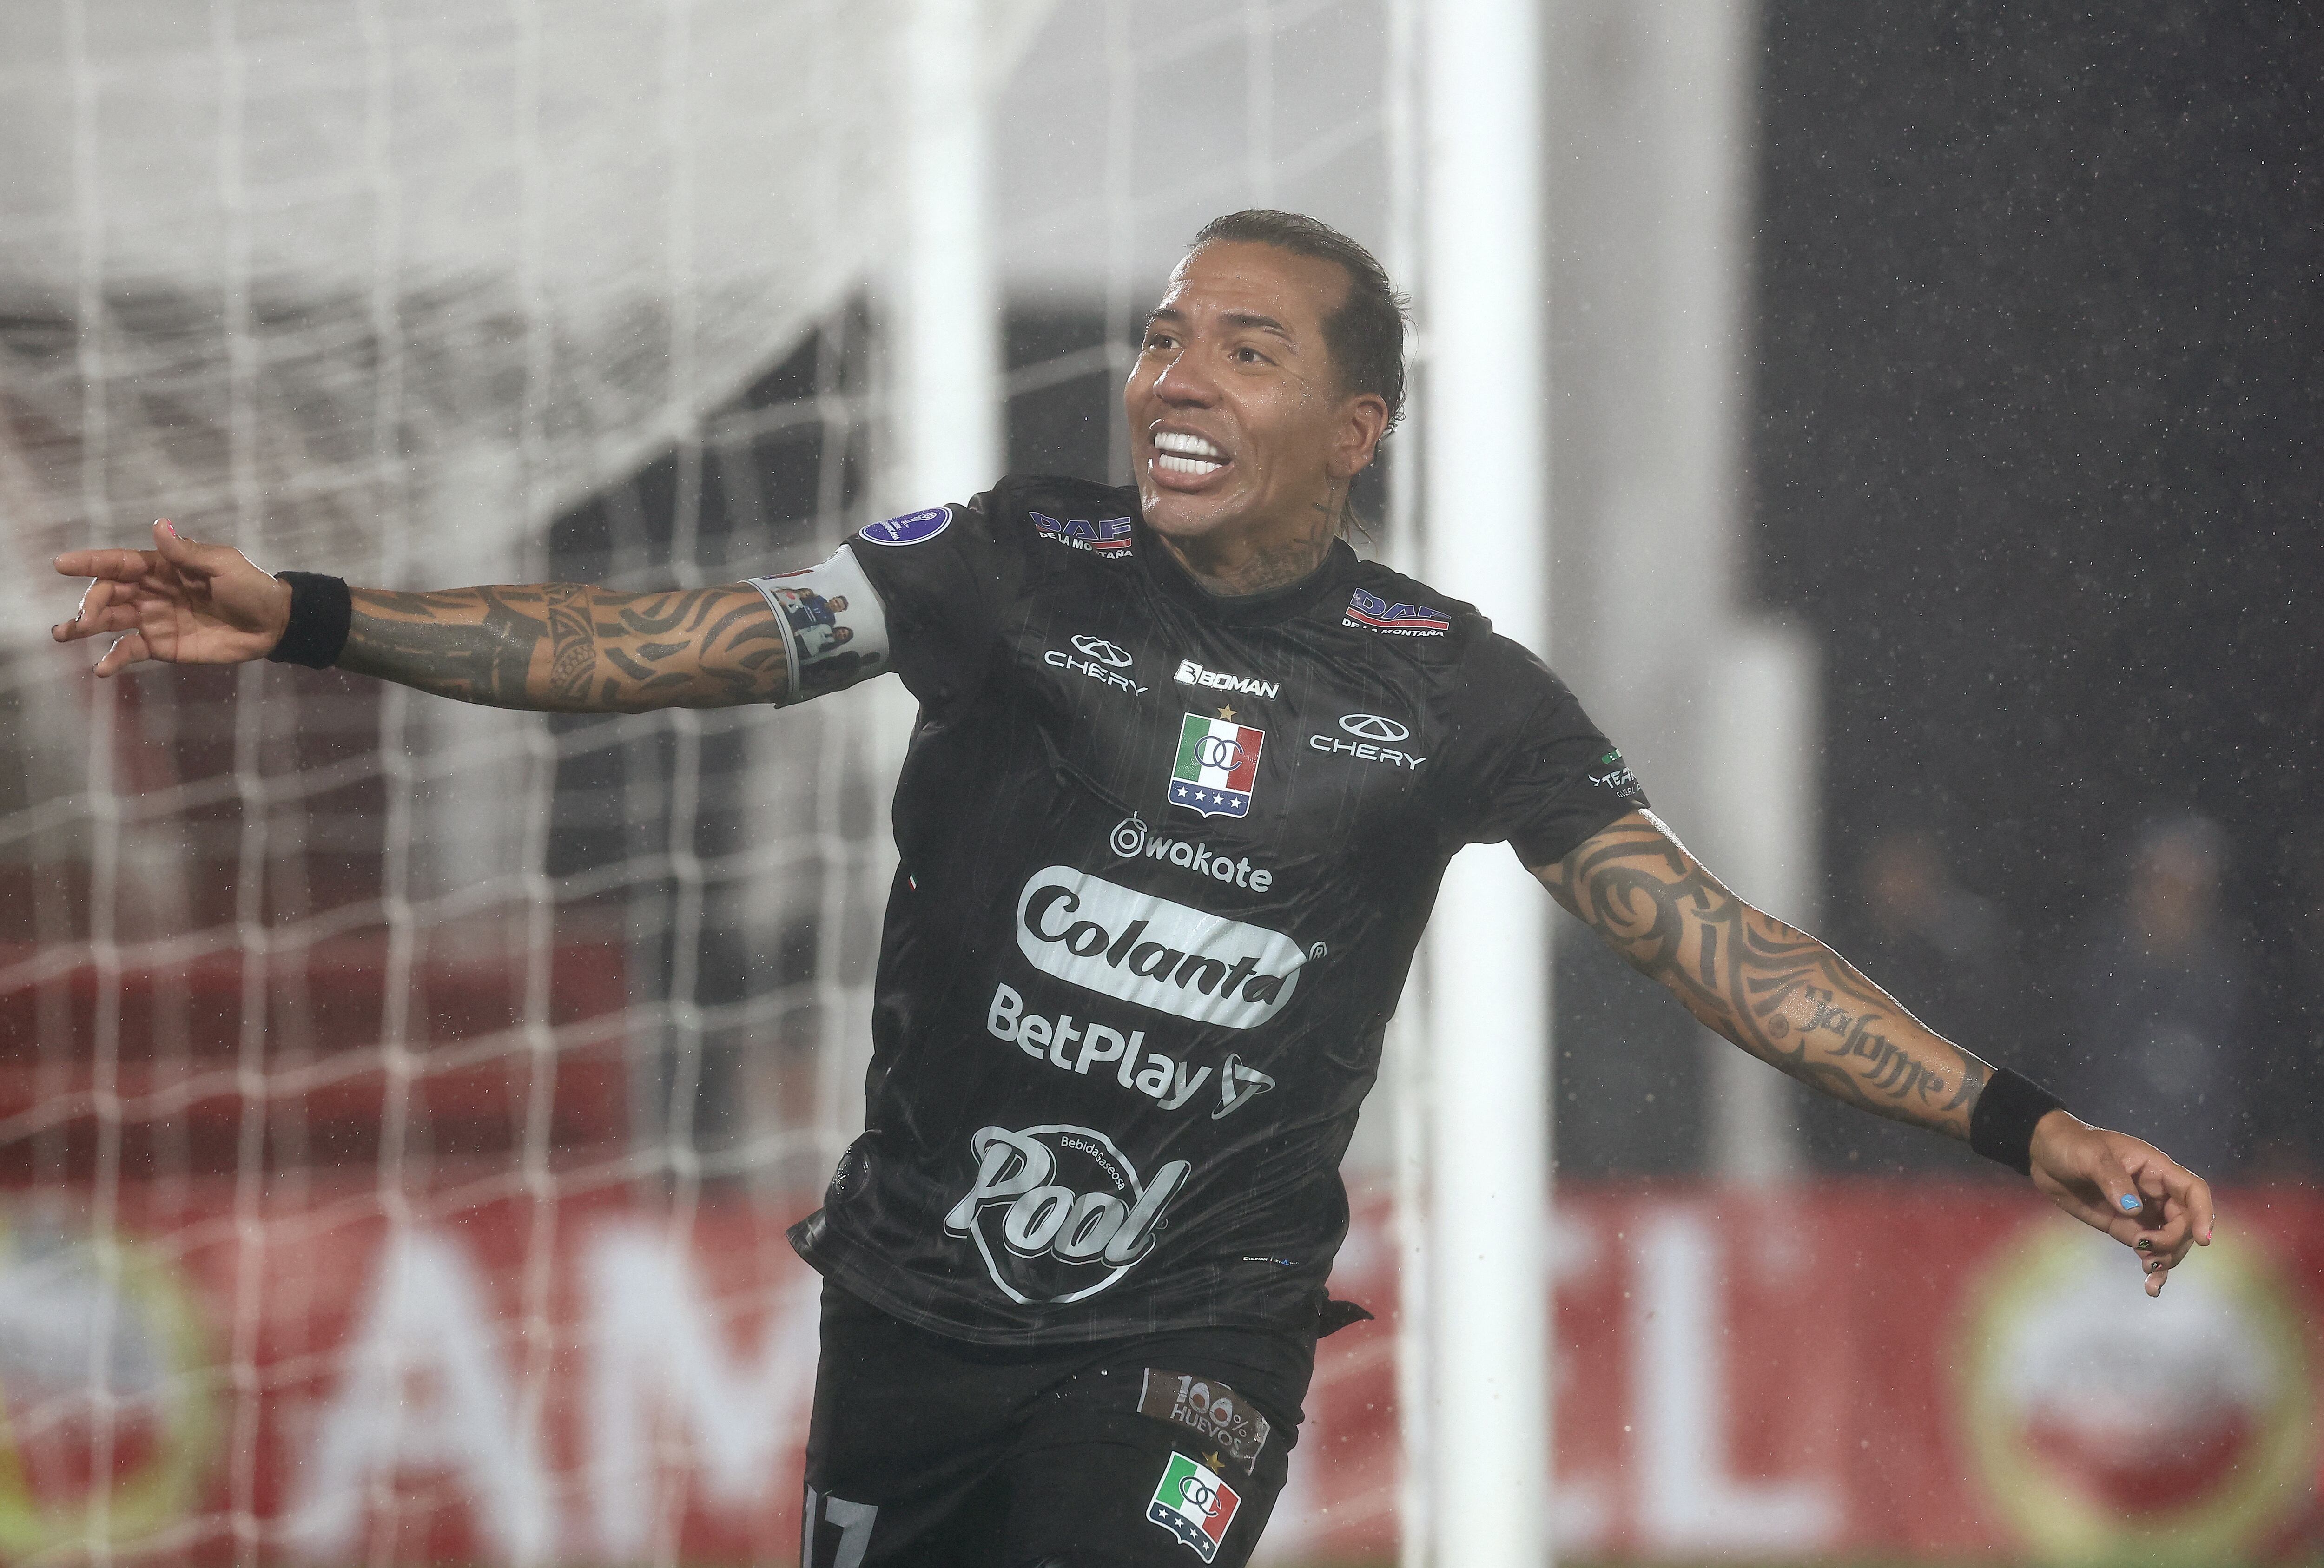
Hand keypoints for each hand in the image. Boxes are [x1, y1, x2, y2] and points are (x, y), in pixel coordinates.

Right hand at [52, 520, 292, 674]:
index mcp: (162, 567)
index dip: (90, 562)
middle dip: (90, 602)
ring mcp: (154, 619)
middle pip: (109, 592)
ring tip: (63, 633)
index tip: (61, 563)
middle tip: (81, 618)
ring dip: (85, 626)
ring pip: (111, 620)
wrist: (273, 624)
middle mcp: (151, 592)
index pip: (119, 562)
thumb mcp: (223, 565)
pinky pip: (131, 650)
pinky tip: (101, 668)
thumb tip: (160, 525)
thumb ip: (187, 553)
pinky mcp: (162, 646)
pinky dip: (114, 658)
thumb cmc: (251, 587)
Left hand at [2028, 1109, 2214, 1295]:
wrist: (2045, 1155)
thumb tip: (2132, 1209)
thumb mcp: (2090, 1156)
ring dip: (2166, 1258)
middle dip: (2174, 1241)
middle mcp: (2155, 1192)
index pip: (2193, 1191)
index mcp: (2154, 1169)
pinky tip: (2151, 1287)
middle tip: (2146, 1250)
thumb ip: (2112, 1180)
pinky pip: (2148, 1249)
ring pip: (2170, 1240)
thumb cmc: (2071, 1144)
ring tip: (2147, 1269)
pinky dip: (2154, 1267)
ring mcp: (2142, 1212)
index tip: (2201, 1239)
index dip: (2203, 1214)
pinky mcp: (2126, 1227)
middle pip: (2184, 1222)